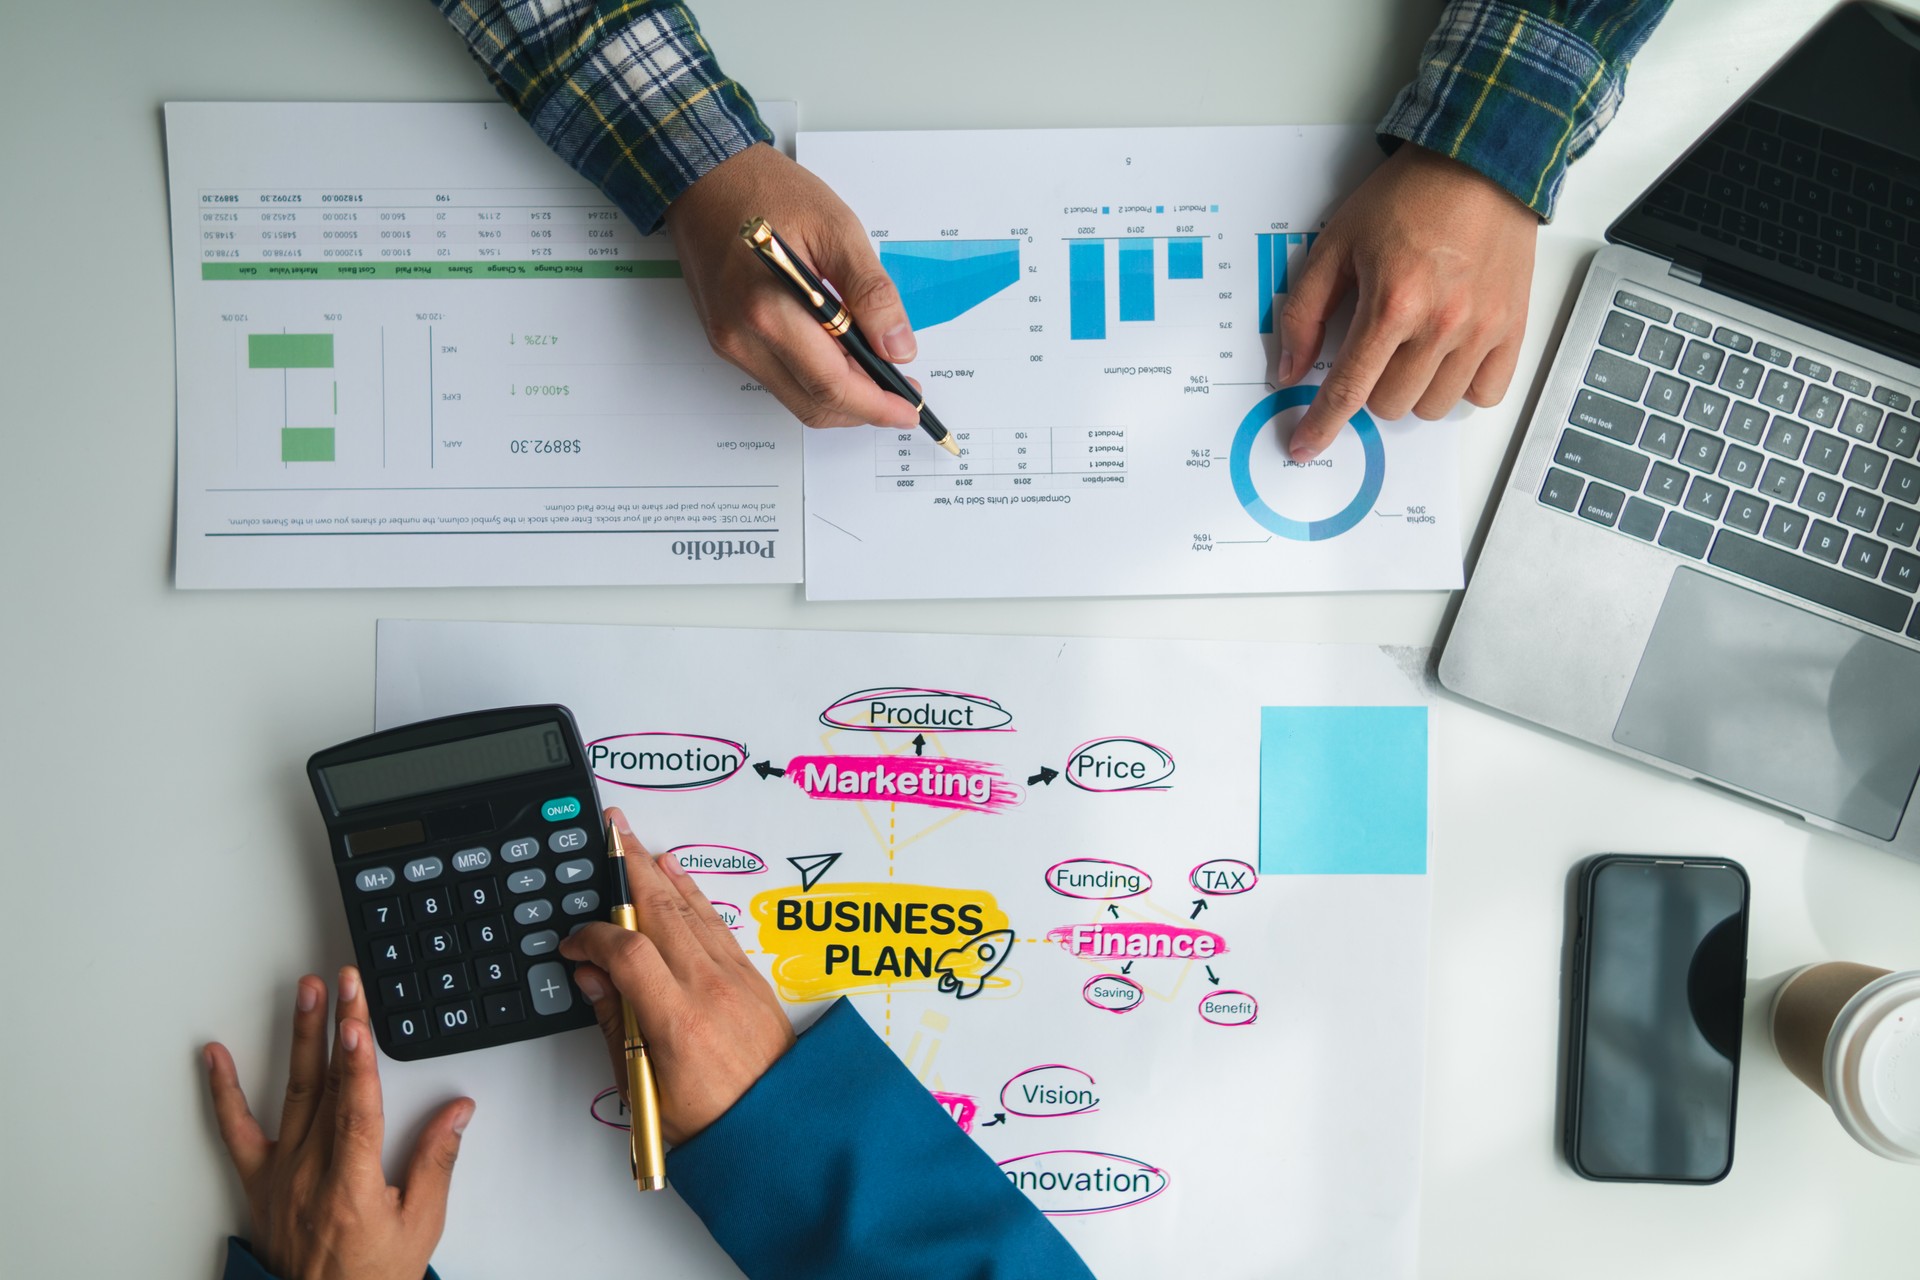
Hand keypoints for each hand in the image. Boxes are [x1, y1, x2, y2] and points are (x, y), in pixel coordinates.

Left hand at [204, 968, 472, 1279]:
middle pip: (327, 1088)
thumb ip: (436, 1163)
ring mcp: (281, 1176)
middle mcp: (310, 1178)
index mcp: (352, 1189)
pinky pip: (235, 1131)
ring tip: (307, 993)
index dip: (358, 1063)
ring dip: (300, 1039)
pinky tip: (216, 1056)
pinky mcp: (260, 1182)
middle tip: (344, 983)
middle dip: (338, 1028)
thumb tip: (458, 1112)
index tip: (357, 1022)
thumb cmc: (371, 1278)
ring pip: (292, 1094)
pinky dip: (223, 1091)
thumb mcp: (419, 1226)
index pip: (357, 1111)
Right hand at [560, 808, 794, 1144]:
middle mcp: (709, 989)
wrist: (778, 1128)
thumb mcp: (644, 1088)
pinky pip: (714, 922)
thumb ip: (615, 1025)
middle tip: (608, 833)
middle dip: (629, 867)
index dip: (592, 937)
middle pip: (661, 911)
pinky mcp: (749, 977)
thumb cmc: (713, 1122)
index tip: (572, 942)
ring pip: (689, 909)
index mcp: (677, 1021)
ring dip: (658, 872)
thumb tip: (592, 978)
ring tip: (634, 842)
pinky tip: (676, 875)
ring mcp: (733, 978)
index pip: (627, 952)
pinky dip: (691, 893)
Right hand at [666, 142, 919, 429]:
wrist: (704, 177)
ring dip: (840, 396)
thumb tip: (898, 346)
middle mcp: (742, 337)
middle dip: (863, 409)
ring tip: (875, 370)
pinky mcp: (726, 338)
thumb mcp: (837, 229)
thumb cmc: (766, 190)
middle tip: (902, 392)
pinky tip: (839, 353)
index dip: (877, 406)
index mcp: (769, 309)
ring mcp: (730, 342)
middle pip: (814, 404)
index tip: (909, 408)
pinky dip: (815, 378)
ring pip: (796, 397)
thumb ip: (871, 292)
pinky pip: (778, 377)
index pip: (832, 385)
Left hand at [1277, 143, 1537, 459]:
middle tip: (1374, 348)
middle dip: (1371, 387)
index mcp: (1392, 303)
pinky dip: (1460, 387)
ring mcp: (1483, 330)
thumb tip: (1290, 369)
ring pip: (1435, 407)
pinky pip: (1485, 394)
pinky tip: (1447, 357)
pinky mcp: (1513, 327)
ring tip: (1412, 347)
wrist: (1481, 161)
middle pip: (1391, 404)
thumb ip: (1306, 311)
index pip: (1349, 389)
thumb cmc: (1409, 197)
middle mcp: (1441, 323)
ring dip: (1413, 390)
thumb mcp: (1337, 243)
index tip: (1306, 447)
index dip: (1322, 425)